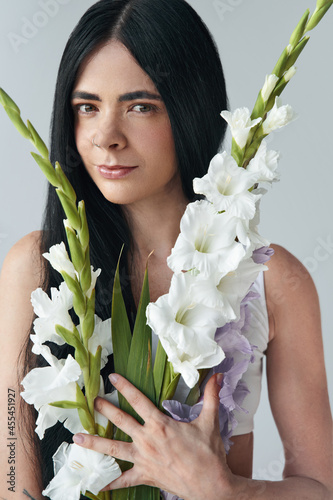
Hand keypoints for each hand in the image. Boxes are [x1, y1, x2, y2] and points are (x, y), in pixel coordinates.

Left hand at [73, 373, 233, 499]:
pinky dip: (110, 483)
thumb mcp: (210, 421)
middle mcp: (147, 440)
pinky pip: (124, 480)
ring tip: (77, 437)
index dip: (125, 387)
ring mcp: (143, 459)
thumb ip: (211, 396)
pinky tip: (96, 486)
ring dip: (95, 442)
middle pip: (121, 421)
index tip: (113, 377)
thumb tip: (217, 376)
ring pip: (113, 449)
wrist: (210, 486)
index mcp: (160, 425)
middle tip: (92, 401)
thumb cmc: (209, 454)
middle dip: (105, 409)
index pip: (138, 400)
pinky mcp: (145, 476)